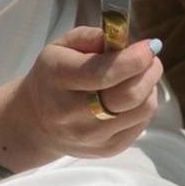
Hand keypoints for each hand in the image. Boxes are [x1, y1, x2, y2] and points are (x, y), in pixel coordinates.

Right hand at [13, 27, 162, 159]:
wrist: (34, 123)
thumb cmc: (54, 76)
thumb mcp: (62, 46)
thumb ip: (94, 36)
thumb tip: (127, 40)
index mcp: (58, 78)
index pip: (104, 73)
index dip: (136, 58)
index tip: (149, 45)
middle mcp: (71, 113)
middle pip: (129, 95)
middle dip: (150, 71)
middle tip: (150, 59)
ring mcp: (90, 136)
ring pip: (143, 109)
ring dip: (150, 87)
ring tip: (139, 77)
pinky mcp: (108, 149)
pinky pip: (142, 124)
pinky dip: (145, 105)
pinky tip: (132, 97)